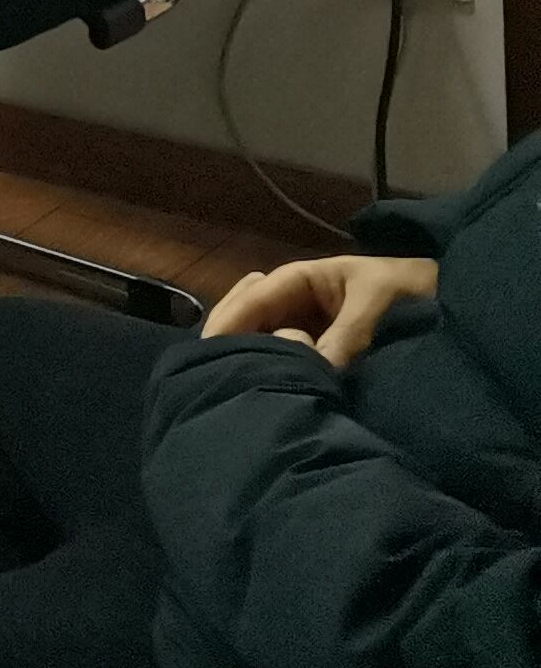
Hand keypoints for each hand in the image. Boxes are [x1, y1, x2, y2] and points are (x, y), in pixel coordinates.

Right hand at [202, 252, 437, 367]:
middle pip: (250, 321)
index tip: (213, 352)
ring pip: (265, 342)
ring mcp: (307, 329)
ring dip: (256, 360)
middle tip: (217, 375)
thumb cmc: (412, 289)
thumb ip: (348, 335)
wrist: (453, 301)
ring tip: (238, 384)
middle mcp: (296, 303)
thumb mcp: (378, 302)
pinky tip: (267, 388)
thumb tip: (318, 371)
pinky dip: (278, 372)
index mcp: (302, 278)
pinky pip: (289, 361)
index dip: (232, 323)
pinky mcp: (322, 354)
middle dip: (235, 343)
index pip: (255, 298)